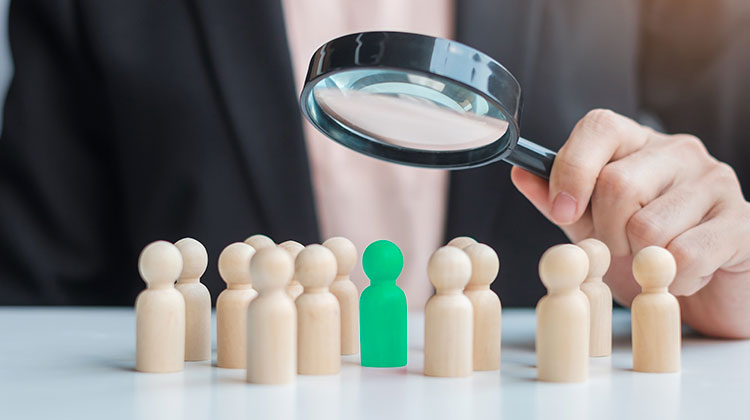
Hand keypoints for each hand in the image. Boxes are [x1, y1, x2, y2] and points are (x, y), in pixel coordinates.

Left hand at [511, 109, 749, 337]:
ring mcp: (715, 182)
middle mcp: (679, 152)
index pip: (599, 126)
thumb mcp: (592, 225)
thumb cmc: (646, 251)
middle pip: (617, 184)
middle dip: (605, 232)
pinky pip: (685, 256)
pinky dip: (671, 279)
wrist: (709, 290)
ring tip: (652, 262)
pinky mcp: (742, 223)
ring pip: (648, 226)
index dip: (572, 169)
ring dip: (639, 261)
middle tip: (617, 251)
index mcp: (638, 144)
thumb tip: (520, 172)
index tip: (562, 211)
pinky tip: (682, 276)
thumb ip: (558, 200)